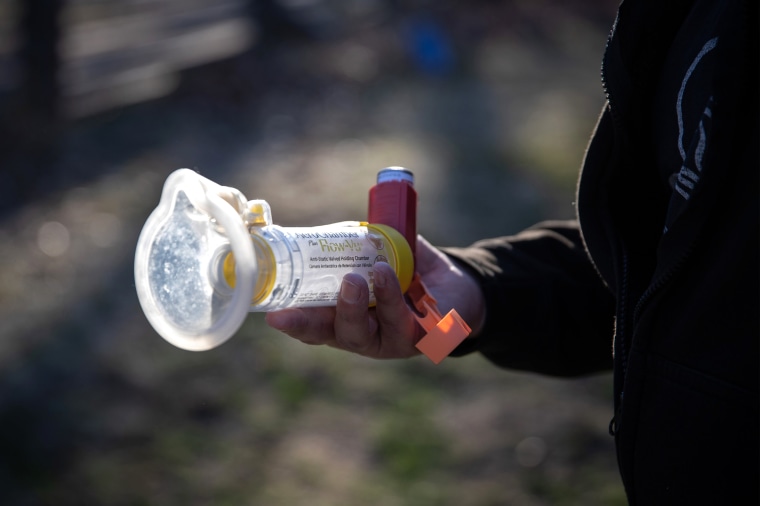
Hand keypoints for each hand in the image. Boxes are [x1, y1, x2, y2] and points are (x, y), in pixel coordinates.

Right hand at [264, 236, 484, 358]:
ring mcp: (395, 341)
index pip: (315, 328)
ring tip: (370, 273)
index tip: (275, 316)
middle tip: (328, 287)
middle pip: (340, 335)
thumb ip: (356, 247)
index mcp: (347, 320)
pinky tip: (391, 276)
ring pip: (372, 333)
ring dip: (365, 304)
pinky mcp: (425, 339)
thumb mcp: (379, 255)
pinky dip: (396, 299)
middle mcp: (368, 336)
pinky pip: (408, 324)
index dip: (295, 325)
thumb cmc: (408, 271)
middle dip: (324, 318)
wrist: (456, 285)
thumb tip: (331, 232)